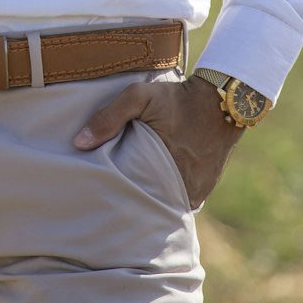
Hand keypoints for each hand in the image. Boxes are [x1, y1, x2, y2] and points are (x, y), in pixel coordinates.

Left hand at [73, 75, 243, 208]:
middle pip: (153, 205)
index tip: (105, 195)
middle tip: (115, 195)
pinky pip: (182, 197)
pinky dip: (170, 192)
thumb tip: (79, 143)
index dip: (120, 199)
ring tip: (133, 190)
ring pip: (168, 203)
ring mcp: (199, 190)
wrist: (223, 99)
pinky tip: (155, 183)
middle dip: (136, 201)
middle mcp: (187, 189)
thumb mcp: (139, 97)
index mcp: (168, 172)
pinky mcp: (207, 186)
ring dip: (154, 196)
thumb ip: (109, 117)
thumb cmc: (178, 98)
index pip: (137, 201)